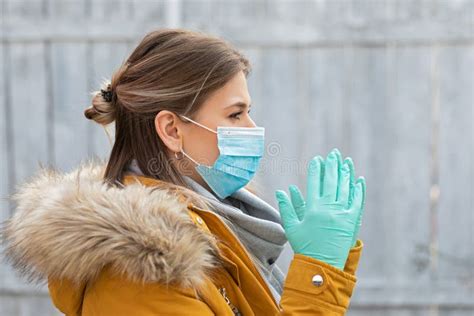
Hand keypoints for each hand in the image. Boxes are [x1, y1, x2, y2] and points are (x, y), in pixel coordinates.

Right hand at [275, 148, 365, 269]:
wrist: (321, 265)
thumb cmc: (304, 246)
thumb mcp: (291, 227)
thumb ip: (287, 207)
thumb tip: (281, 190)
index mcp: (313, 209)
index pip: (315, 183)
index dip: (316, 169)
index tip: (317, 159)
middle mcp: (328, 208)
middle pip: (331, 181)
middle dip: (332, 165)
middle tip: (334, 154)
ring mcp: (342, 214)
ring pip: (345, 188)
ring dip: (345, 173)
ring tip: (345, 162)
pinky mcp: (352, 221)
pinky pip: (357, 202)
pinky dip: (358, 190)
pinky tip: (358, 180)